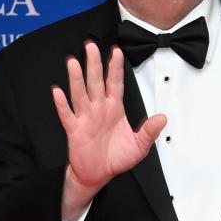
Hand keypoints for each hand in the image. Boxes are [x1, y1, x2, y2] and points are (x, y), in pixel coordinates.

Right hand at [52, 42, 166, 219]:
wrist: (99, 174)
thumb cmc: (117, 158)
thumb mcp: (140, 146)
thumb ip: (150, 131)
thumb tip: (163, 117)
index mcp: (114, 109)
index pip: (115, 84)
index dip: (115, 68)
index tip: (117, 51)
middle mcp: (99, 109)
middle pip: (96, 82)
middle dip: (94, 64)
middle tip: (90, 45)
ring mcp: (85, 118)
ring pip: (80, 94)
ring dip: (76, 78)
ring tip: (73, 62)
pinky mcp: (74, 130)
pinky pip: (67, 115)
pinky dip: (62, 104)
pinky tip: (57, 91)